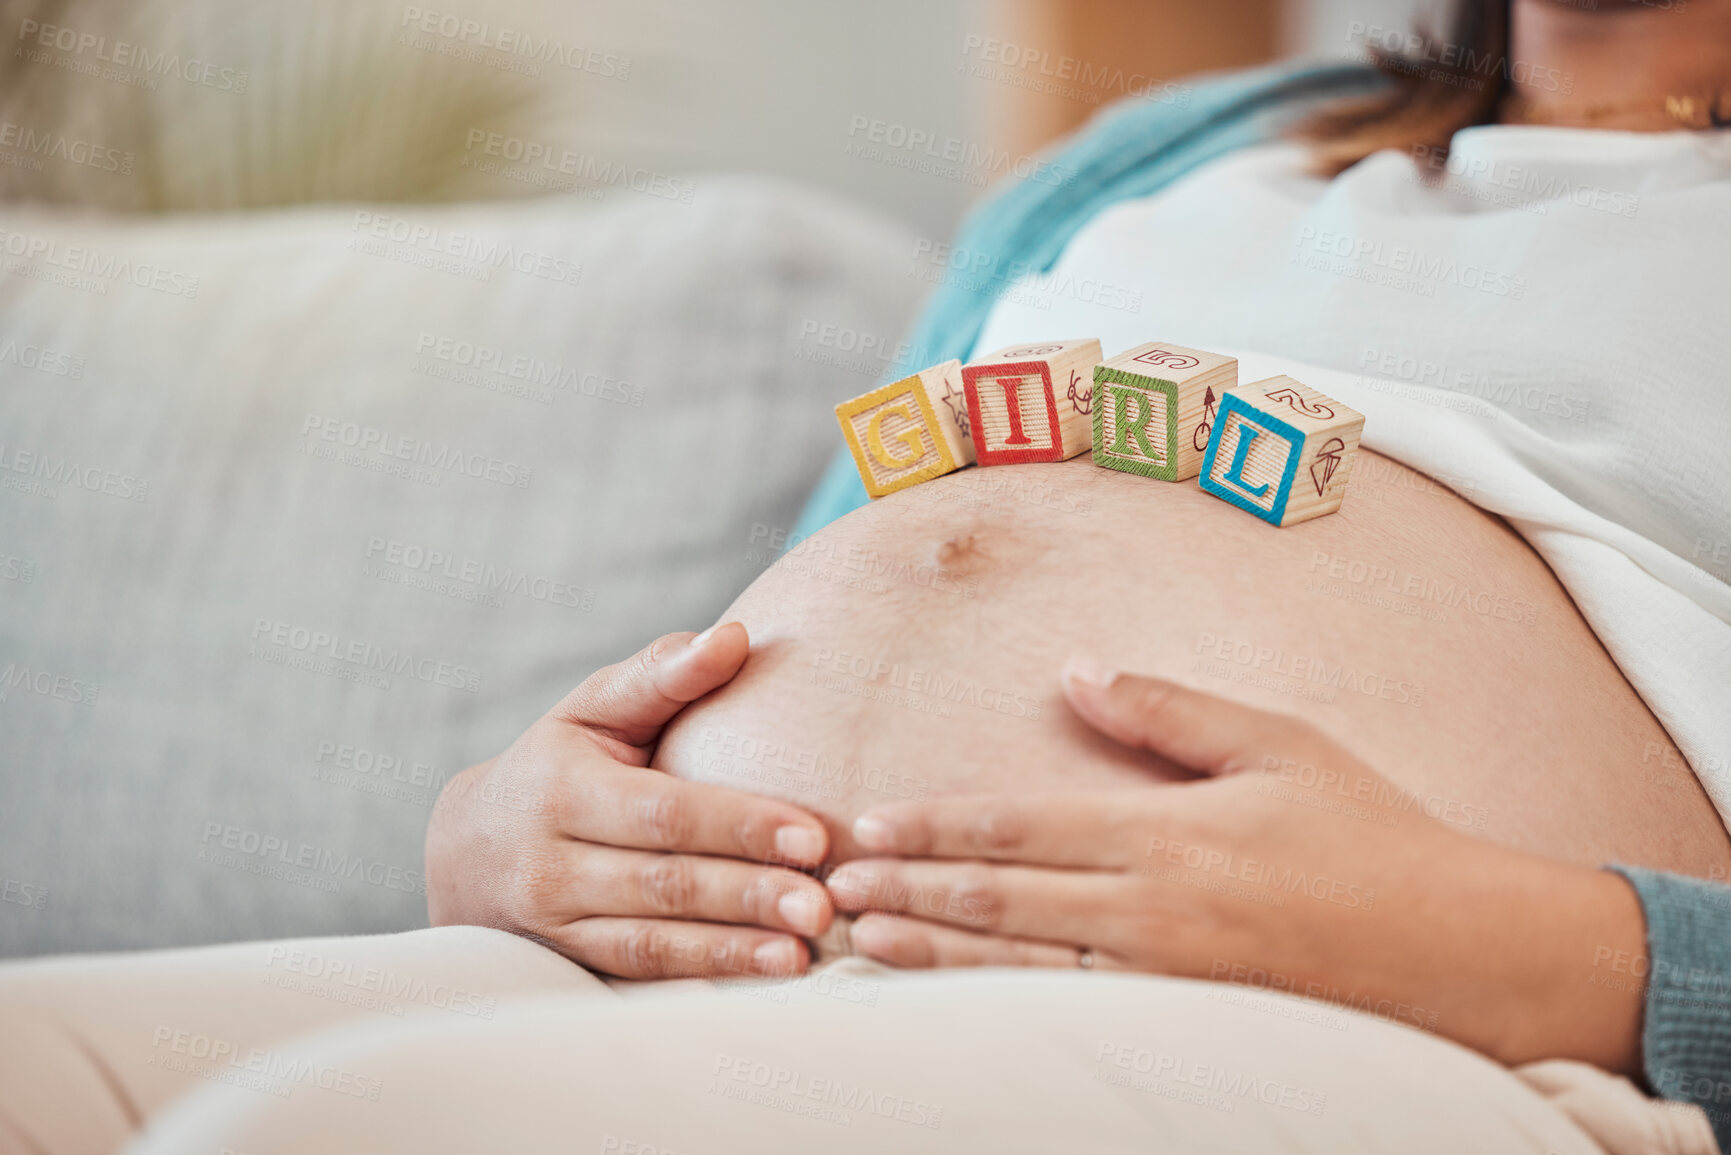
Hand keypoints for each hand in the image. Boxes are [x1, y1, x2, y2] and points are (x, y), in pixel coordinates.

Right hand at [427, 623, 833, 979]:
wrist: (465, 850)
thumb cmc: (556, 762)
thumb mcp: (593, 709)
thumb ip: (662, 675)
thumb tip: (734, 637)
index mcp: (562, 789)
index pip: (663, 811)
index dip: (738, 824)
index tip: (811, 836)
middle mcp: (549, 863)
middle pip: (663, 883)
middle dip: (748, 896)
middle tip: (824, 905)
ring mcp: (553, 924)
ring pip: (650, 942)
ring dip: (731, 951)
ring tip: (802, 955)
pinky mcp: (566, 965)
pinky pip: (636, 978)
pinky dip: (698, 981)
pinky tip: (756, 984)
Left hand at [827, 660, 1648, 1074]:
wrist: (1462, 956)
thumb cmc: (1371, 837)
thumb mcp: (1278, 745)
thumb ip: (1169, 710)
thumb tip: (1077, 669)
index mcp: (1167, 835)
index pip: (1017, 826)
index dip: (931, 825)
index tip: (864, 822)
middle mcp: (1151, 912)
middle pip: (997, 898)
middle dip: (903, 888)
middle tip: (826, 885)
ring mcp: (1165, 982)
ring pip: (1016, 969)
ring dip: (929, 953)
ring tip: (858, 943)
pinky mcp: (1184, 1028)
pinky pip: (1067, 1018)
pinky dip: (995, 1006)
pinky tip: (951, 1001)